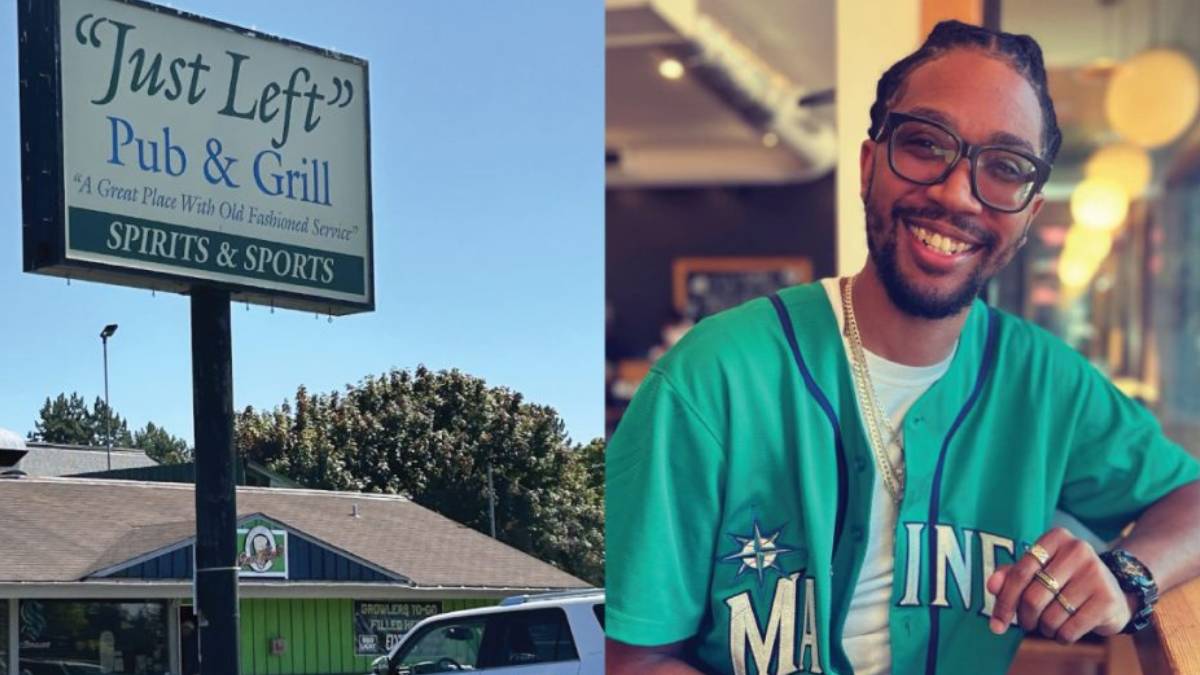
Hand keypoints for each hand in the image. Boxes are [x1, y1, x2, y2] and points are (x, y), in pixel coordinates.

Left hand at [985, 527, 1133, 642]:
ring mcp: (1096, 573)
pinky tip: (1064, 632)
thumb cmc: (1064, 581)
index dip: (1004, 602)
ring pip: (1050, 616)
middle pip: (1033, 597)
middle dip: (1024, 618)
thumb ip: (1010, 576)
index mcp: (1056, 537)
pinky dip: (1061, 637)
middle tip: (1027, 623)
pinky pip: (1070, 629)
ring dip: (1044, 628)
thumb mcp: (1037, 572)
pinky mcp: (1108, 599)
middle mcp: (1077, 549)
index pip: (1020, 573)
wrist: (1113, 594)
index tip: (996, 624)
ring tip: (1049, 624)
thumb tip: (991, 586)